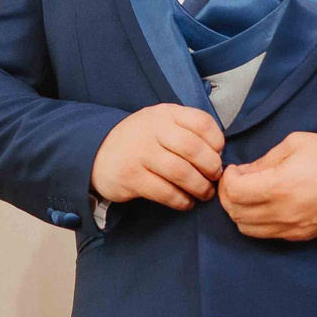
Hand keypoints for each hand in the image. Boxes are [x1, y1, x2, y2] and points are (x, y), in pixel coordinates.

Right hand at [91, 103, 225, 209]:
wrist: (98, 151)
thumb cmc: (141, 139)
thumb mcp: (161, 123)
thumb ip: (186, 130)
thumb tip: (218, 154)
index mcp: (165, 114)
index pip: (201, 122)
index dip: (216, 141)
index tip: (218, 154)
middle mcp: (153, 130)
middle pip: (194, 149)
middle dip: (211, 167)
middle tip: (215, 178)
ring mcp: (140, 154)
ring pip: (181, 173)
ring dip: (200, 187)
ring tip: (204, 193)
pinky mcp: (132, 178)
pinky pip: (166, 192)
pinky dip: (182, 201)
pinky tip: (186, 202)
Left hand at [218, 131, 316, 241]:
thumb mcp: (295, 144)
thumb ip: (264, 160)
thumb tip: (244, 173)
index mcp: (279, 186)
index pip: (234, 192)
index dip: (227, 179)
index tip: (234, 169)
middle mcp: (282, 212)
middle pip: (235, 213)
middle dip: (228, 196)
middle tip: (236, 182)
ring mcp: (291, 228)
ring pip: (247, 229)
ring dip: (239, 212)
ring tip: (248, 196)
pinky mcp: (300, 236)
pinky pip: (266, 235)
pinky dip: (256, 222)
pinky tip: (264, 206)